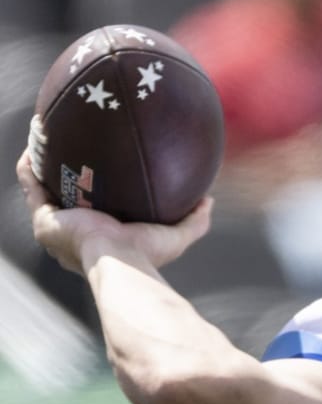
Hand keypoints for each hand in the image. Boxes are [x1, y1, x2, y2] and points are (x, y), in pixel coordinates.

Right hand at [16, 149, 211, 276]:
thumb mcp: (176, 236)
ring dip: (43, 165)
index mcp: (101, 238)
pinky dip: (30, 165)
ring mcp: (57, 227)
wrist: (120, 264)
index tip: (101, 170)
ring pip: (43, 190)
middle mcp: (75, 234)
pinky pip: (31, 185)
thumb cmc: (146, 257)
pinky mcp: (45, 220)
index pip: (95, 212)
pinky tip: (36, 143)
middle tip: (72, 150)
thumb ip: (194, 220)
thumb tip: (208, 200)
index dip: (94, 191)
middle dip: (65, 175)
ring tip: (47, 139)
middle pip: (66, 199)